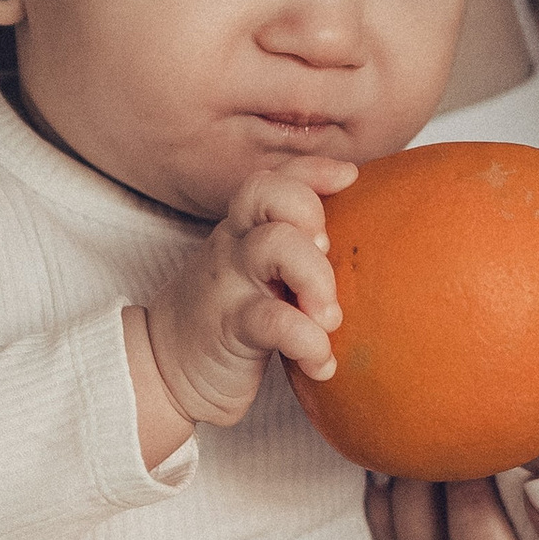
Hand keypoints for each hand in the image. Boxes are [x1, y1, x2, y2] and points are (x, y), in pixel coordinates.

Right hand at [128, 160, 356, 463]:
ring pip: (272, 246)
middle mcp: (234, 246)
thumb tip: (373, 248)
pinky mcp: (229, 329)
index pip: (273, 179)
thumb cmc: (229, 316)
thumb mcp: (259, 275)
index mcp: (244, 229)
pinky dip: (309, 343)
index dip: (314, 170)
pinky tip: (321, 364)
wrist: (165, 369)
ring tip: (331, 318)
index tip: (352, 178)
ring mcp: (228, 284)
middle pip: (266, 194)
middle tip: (330, 252)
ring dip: (317, 278)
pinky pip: (272, 322)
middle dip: (309, 212)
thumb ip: (299, 254)